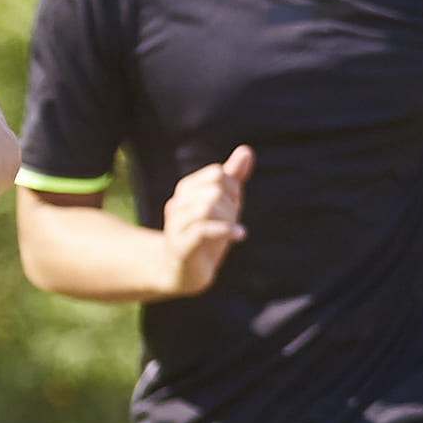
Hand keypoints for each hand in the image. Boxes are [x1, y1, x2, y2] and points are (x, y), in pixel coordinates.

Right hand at [155, 146, 252, 296]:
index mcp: (185, 190)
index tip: (233, 205)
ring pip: (207, 207)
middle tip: (233, 221)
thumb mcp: (224, 204)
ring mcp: (175, 226)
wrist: (184, 272)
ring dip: (228, 220)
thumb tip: (246, 150)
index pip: (217, 173)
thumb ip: (233, 178)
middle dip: (232, 205)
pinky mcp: (180, 247)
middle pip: (214, 190)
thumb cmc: (206, 235)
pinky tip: (238, 236)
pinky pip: (202, 230)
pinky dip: (226, 231)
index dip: (233, 187)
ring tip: (233, 231)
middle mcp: (176, 204)